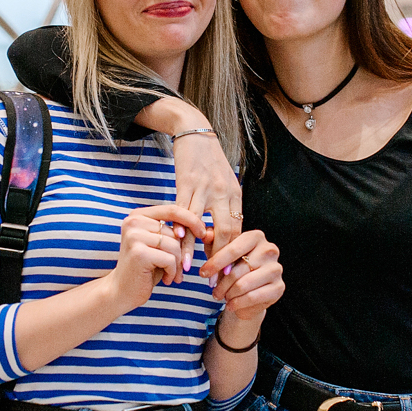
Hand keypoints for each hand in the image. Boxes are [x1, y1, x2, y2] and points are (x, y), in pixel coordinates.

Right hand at [105, 205, 208, 307]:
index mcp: (137, 215)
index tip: (202, 232)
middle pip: (175, 232)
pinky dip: (172, 272)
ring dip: (177, 264)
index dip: (191, 219)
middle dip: (181, 252)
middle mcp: (133, 222)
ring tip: (171, 275)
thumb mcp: (162, 247)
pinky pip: (169, 259)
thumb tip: (209, 231)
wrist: (122, 291)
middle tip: (179, 268)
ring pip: (174, 245)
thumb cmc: (146, 269)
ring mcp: (134, 236)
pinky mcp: (138, 252)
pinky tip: (166, 279)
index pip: (172, 209)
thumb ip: (179, 235)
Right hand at [144, 98, 242, 258]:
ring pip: (201, 224)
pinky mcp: (186, 183)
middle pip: (225, 231)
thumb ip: (226, 208)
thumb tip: (222, 236)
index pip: (237, 231)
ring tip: (187, 268)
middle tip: (212, 278)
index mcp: (235, 195)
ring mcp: (205, 188)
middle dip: (218, 257)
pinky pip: (182, 211)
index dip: (232, 254)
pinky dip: (179, 227)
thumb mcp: (225, 183)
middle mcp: (223, 193)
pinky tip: (174, 242)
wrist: (195, 132)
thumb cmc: (209, 162)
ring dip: (192, 249)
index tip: (227, 274)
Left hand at [200, 228, 282, 338]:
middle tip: (213, 291)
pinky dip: (237, 303)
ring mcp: (276, 269)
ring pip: (243, 285)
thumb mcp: (219, 252)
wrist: (250, 289)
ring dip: (228, 294)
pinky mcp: (279, 287)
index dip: (215, 263)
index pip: (233, 249)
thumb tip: (204, 234)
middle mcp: (270, 250)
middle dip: (221, 284)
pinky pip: (252, 297)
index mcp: (256, 236)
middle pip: (237, 270)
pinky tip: (231, 304)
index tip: (203, 273)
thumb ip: (212, 242)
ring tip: (221, 297)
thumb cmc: (233, 266)